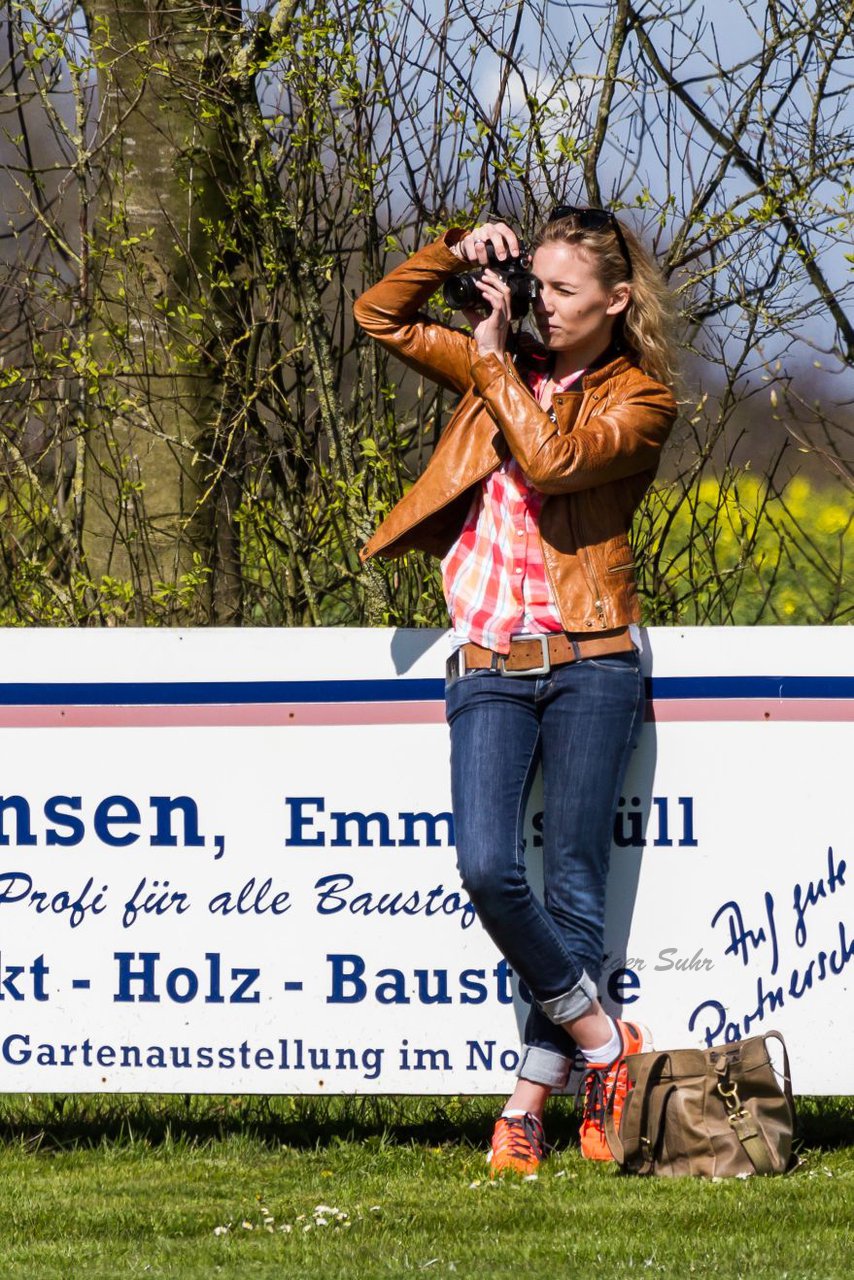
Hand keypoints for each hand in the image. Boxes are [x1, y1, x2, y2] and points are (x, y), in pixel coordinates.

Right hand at [451, 220, 520, 264]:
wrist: (471, 246)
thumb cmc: (490, 248)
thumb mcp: (503, 248)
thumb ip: (513, 253)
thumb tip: (528, 259)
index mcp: (499, 228)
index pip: (508, 233)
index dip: (512, 243)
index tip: (515, 255)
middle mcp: (488, 228)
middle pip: (494, 235)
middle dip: (499, 247)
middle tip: (502, 259)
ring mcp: (477, 232)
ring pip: (481, 244)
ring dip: (484, 257)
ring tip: (486, 264)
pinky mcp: (467, 240)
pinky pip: (471, 251)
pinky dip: (474, 259)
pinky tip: (476, 262)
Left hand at [451, 221, 518, 357]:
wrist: (489, 352)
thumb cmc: (486, 340)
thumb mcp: (477, 322)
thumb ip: (472, 312)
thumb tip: (464, 304)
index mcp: (503, 311)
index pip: (504, 292)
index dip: (496, 281)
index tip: (486, 275)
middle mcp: (506, 312)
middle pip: (506, 289)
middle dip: (495, 279)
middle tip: (485, 273)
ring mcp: (504, 316)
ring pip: (502, 294)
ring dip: (491, 286)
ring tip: (481, 282)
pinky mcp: (499, 319)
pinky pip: (498, 303)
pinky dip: (490, 296)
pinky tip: (482, 293)